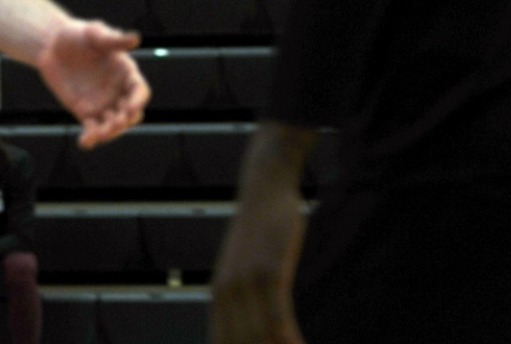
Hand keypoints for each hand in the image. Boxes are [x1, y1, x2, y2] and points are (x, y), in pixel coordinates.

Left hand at [33, 19, 149, 148]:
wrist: (52, 45)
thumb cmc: (77, 35)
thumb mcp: (95, 33)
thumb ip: (114, 40)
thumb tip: (136, 38)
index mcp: (126, 73)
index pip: (140, 91)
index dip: (138, 100)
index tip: (130, 107)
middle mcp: (118, 92)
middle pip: (130, 114)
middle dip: (125, 121)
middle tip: (115, 123)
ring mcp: (103, 104)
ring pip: (113, 125)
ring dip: (109, 133)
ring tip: (98, 135)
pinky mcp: (85, 112)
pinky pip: (93, 129)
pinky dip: (91, 137)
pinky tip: (84, 142)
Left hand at [210, 182, 307, 343]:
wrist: (264, 184)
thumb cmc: (264, 230)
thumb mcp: (251, 269)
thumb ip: (250, 300)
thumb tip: (261, 326)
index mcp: (220, 301)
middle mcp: (225, 298)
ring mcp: (244, 286)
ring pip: (260, 343)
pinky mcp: (266, 274)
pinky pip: (276, 322)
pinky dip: (290, 343)